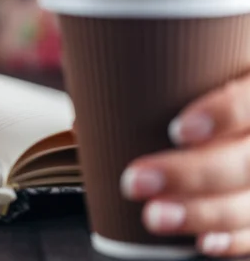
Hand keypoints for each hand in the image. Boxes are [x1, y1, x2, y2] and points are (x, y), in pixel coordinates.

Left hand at [121, 75, 249, 256]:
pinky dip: (233, 239)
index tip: (178, 130)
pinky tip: (204, 242)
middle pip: (248, 159)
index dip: (223, 113)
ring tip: (155, 216)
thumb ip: (148, 89)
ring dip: (203, 213)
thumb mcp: (184, 76)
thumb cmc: (195, 92)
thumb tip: (85, 119)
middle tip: (136, 180)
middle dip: (192, 175)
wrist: (221, 123)